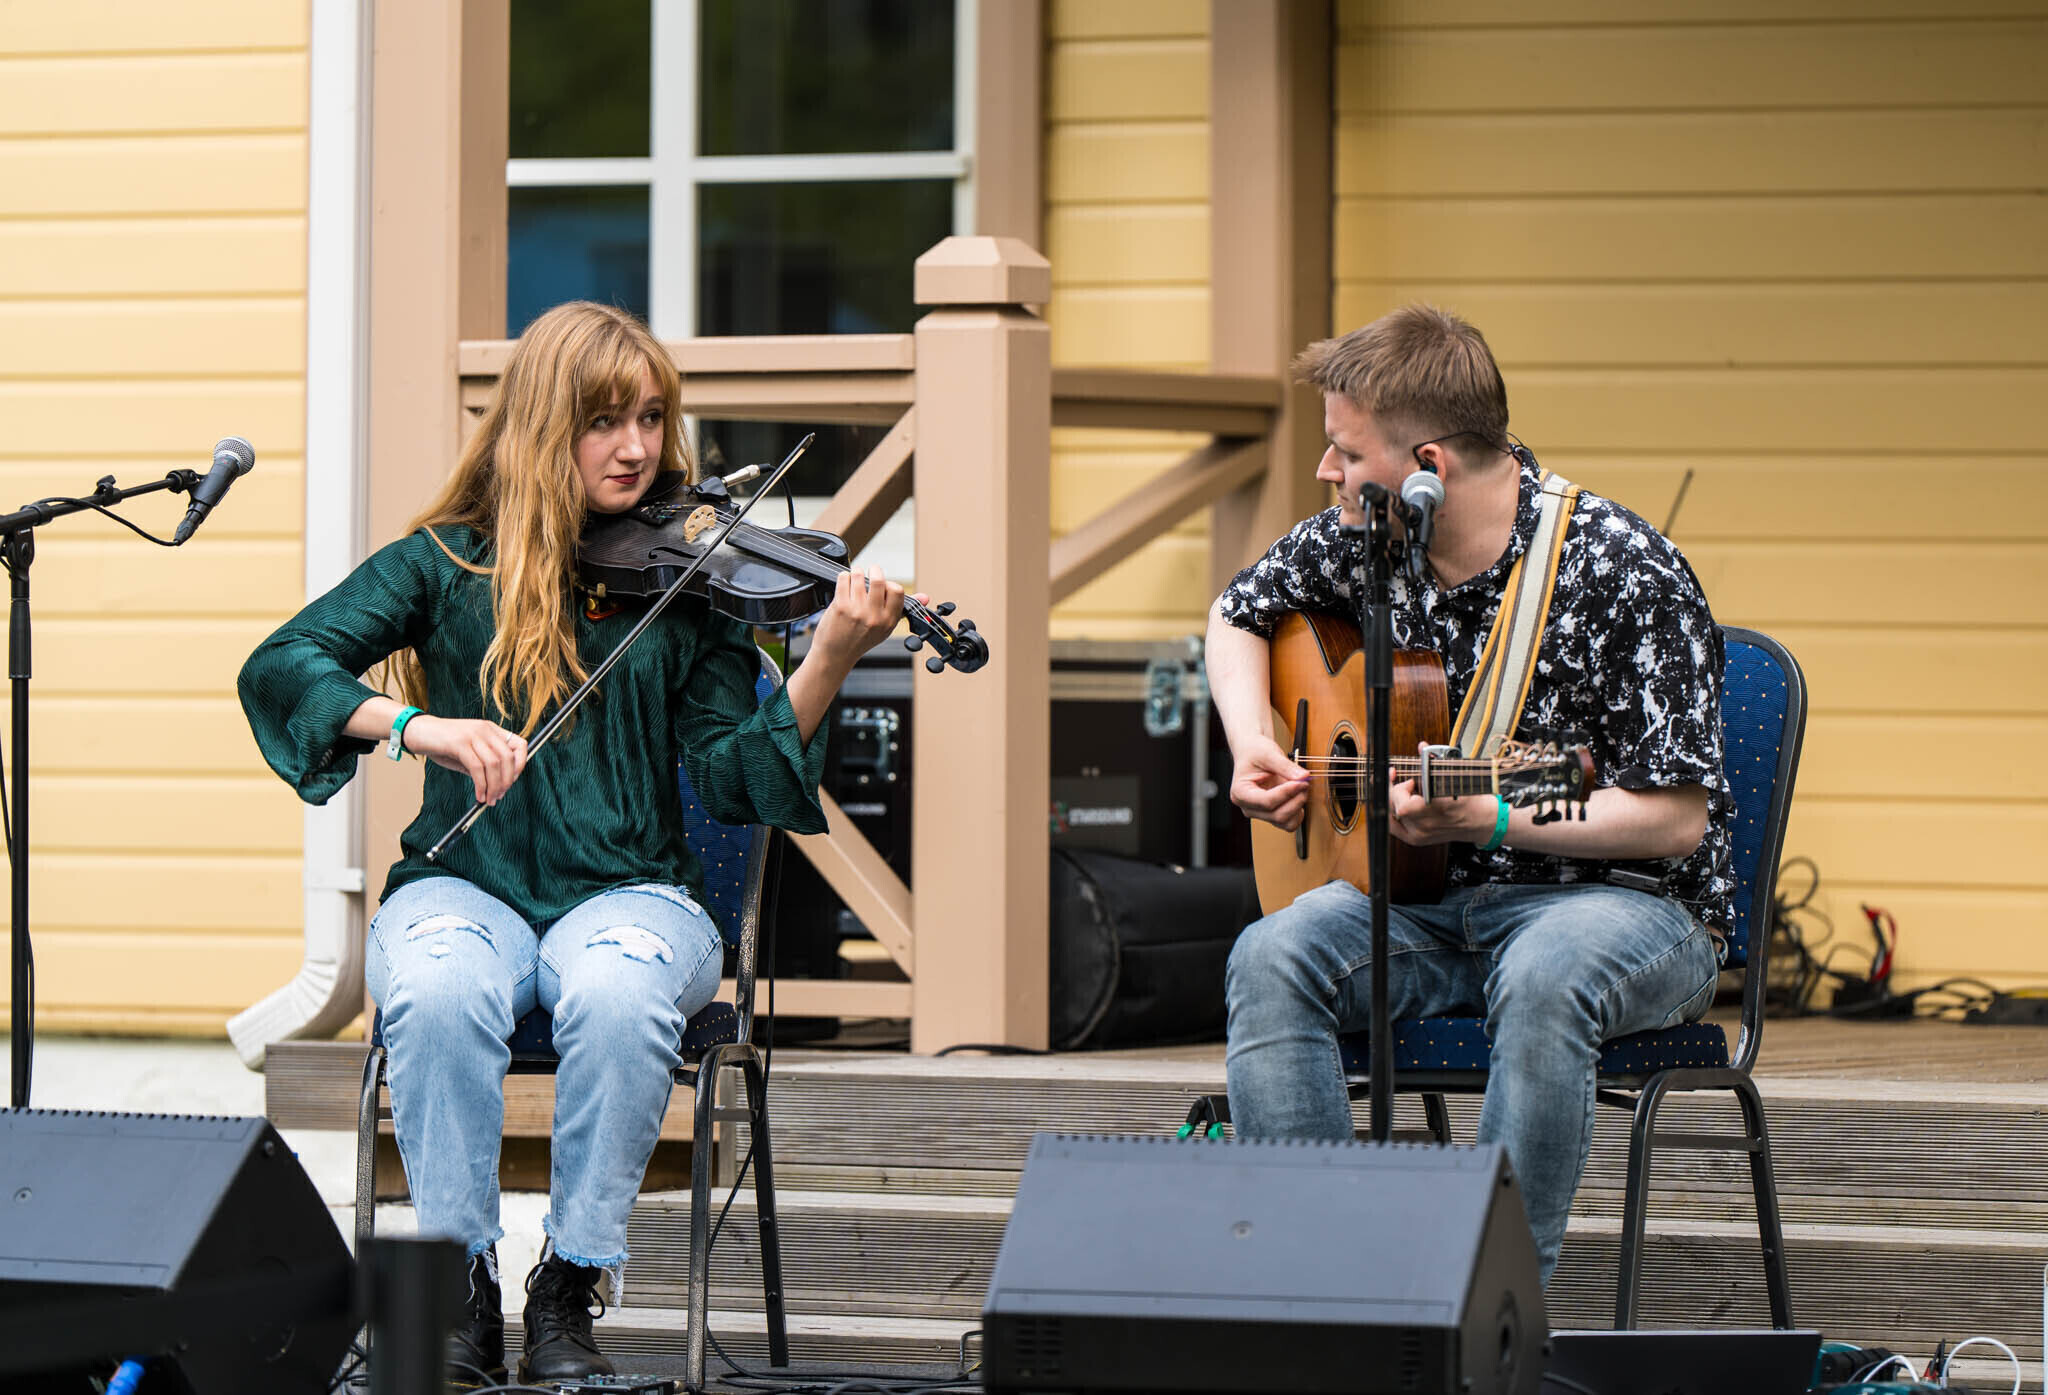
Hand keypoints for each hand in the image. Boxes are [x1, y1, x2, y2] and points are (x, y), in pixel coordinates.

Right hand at [400, 715, 529, 805]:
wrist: (417, 731)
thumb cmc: (442, 744)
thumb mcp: (468, 753)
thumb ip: (483, 765)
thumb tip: (498, 786)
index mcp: (491, 730)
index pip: (520, 745)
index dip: (521, 764)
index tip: (512, 781)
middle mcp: (485, 729)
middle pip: (508, 758)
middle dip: (507, 781)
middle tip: (499, 796)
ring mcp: (472, 735)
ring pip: (494, 764)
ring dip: (494, 786)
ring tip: (489, 799)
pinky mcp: (459, 743)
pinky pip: (477, 768)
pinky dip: (481, 785)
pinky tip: (479, 795)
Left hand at [807, 566, 926, 674]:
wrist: (836, 655)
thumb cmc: (860, 640)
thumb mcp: (885, 627)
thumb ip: (902, 609)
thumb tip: (925, 597)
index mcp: (888, 621)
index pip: (897, 591)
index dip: (890, 584)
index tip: (883, 585)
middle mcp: (874, 616)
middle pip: (879, 580)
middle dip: (875, 570)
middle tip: (872, 571)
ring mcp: (857, 611)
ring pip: (860, 576)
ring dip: (858, 572)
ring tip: (856, 576)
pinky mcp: (840, 606)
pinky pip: (844, 579)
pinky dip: (844, 577)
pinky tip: (845, 583)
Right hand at [1229, 734, 1311, 831]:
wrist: (1252, 753)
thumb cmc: (1253, 752)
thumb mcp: (1267, 753)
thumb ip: (1285, 766)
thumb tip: (1302, 777)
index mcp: (1241, 792)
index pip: (1266, 801)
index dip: (1287, 793)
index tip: (1301, 781)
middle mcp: (1248, 807)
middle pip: (1277, 815)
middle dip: (1295, 800)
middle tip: (1304, 782)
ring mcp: (1260, 813)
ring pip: (1284, 822)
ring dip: (1298, 807)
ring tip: (1301, 788)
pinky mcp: (1271, 814)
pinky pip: (1288, 823)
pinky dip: (1298, 812)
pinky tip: (1297, 797)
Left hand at [1388, 743, 1498, 845]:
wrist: (1482, 821)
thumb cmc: (1471, 799)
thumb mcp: (1453, 777)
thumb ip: (1432, 761)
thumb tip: (1422, 746)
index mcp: (1435, 812)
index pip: (1402, 804)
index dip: (1401, 788)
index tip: (1410, 779)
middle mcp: (1425, 826)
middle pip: (1393, 808)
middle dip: (1396, 790)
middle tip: (1408, 782)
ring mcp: (1420, 835)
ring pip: (1392, 815)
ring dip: (1395, 800)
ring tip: (1408, 793)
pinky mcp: (1417, 840)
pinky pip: (1394, 827)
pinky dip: (1392, 814)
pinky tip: (1398, 803)